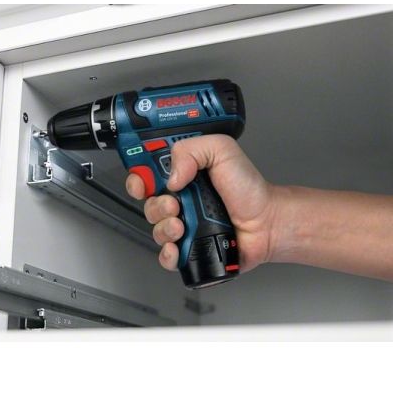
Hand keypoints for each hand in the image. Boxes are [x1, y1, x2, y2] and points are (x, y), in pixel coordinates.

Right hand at [125, 135, 276, 272]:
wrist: (267, 221)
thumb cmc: (248, 189)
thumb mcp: (222, 151)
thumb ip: (192, 150)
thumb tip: (171, 176)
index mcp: (182, 175)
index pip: (146, 175)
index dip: (138, 179)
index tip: (143, 183)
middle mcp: (179, 200)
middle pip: (147, 204)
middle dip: (155, 205)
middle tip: (175, 204)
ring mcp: (183, 225)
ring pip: (155, 229)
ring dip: (164, 228)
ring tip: (182, 225)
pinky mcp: (189, 248)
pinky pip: (166, 255)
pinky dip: (168, 253)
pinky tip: (178, 247)